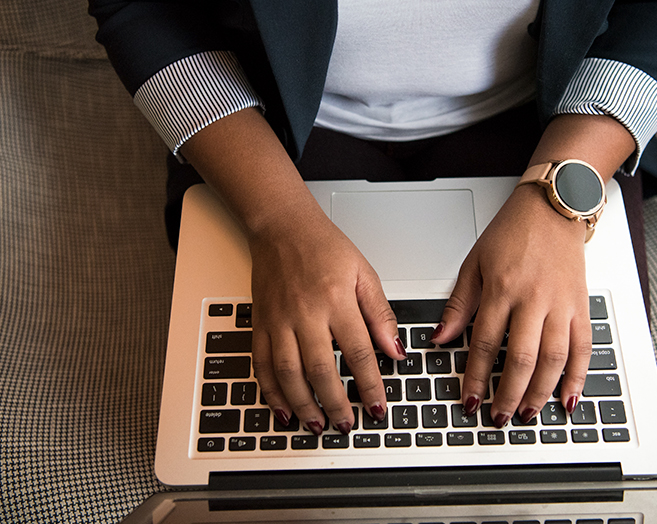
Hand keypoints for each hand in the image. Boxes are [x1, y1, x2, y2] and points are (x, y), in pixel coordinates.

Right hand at [180, 108, 404, 435]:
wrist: (281, 226)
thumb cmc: (324, 246)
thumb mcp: (364, 273)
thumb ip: (381, 314)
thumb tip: (396, 350)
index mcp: (336, 300)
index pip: (358, 352)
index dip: (370, 385)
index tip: (378, 407)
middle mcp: (305, 313)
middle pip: (321, 369)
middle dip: (335, 404)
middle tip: (346, 425)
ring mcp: (279, 320)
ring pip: (288, 373)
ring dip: (302, 404)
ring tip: (317, 424)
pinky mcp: (260, 323)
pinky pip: (262, 364)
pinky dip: (271, 390)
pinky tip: (282, 408)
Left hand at [430, 183, 591, 426]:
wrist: (553, 207)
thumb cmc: (512, 232)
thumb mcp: (475, 263)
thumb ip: (459, 304)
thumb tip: (441, 338)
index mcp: (502, 288)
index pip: (485, 343)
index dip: (477, 376)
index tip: (470, 399)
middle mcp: (534, 299)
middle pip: (521, 358)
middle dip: (508, 393)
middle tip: (498, 416)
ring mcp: (561, 304)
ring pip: (553, 358)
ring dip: (540, 392)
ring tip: (527, 413)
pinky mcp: (581, 306)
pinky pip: (583, 347)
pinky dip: (577, 376)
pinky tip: (568, 397)